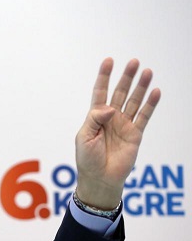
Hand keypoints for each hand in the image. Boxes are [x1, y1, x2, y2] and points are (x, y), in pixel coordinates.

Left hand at [75, 58, 159, 208]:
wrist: (100, 178)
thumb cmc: (87, 159)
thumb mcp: (84, 137)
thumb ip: (95, 120)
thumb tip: (110, 108)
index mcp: (95, 117)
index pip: (100, 92)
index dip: (104, 77)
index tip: (109, 61)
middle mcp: (111, 118)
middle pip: (119, 93)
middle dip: (126, 78)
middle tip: (134, 62)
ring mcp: (124, 125)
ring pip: (134, 101)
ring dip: (141, 87)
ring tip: (147, 72)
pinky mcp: (135, 134)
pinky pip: (144, 116)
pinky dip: (150, 104)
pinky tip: (155, 91)